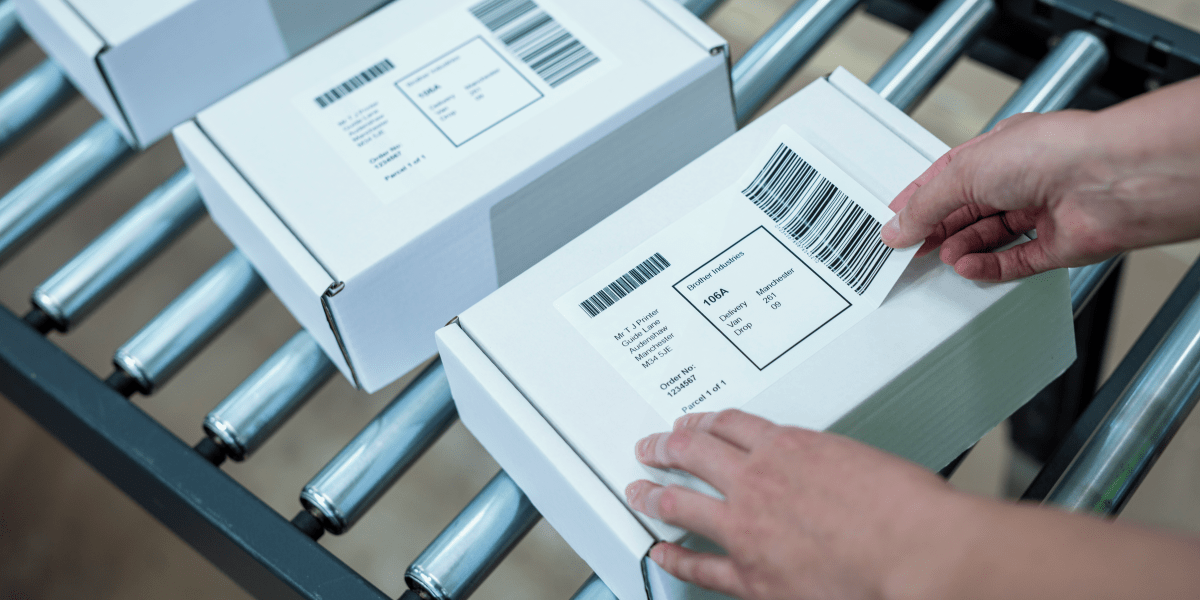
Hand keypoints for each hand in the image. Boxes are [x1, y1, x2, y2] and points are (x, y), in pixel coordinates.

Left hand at [624, 410, 976, 599]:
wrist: (917, 552)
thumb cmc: (907, 510)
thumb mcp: (861, 461)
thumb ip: (827, 467)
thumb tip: (825, 477)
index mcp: (788, 446)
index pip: (731, 425)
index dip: (704, 423)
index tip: (693, 425)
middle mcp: (758, 480)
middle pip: (694, 453)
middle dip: (666, 448)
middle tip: (651, 447)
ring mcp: (747, 528)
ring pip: (682, 503)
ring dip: (654, 494)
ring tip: (637, 490)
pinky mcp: (750, 574)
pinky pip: (698, 563)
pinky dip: (673, 557)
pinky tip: (660, 552)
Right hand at [880, 76, 1199, 281]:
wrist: (1108, 180)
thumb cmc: (1053, 152)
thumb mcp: (966, 171)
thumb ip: (927, 204)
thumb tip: (899, 226)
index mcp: (1001, 149)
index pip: (951, 175)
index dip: (921, 197)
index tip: (896, 219)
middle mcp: (1023, 178)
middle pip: (968, 209)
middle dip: (937, 227)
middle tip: (909, 246)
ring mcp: (1042, 212)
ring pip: (990, 237)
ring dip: (961, 247)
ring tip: (940, 256)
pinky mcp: (1057, 245)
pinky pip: (1015, 261)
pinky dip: (988, 267)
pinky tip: (966, 267)